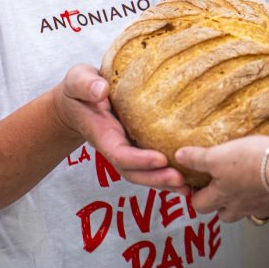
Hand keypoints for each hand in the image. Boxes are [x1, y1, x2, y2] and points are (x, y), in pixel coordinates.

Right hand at [53, 64, 185, 192]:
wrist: (80, 101)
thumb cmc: (80, 89)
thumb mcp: (78, 80)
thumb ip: (85, 85)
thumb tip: (101, 91)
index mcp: (104, 135)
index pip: (120, 154)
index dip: (139, 160)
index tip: (160, 159)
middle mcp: (117, 147)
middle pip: (135, 172)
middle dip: (156, 179)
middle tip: (180, 180)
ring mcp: (129, 150)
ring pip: (145, 174)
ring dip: (165, 183)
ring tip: (188, 187)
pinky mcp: (140, 147)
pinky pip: (154, 166)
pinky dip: (169, 176)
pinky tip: (190, 181)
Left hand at [175, 135, 268, 221]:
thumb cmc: (252, 163)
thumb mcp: (218, 155)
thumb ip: (198, 158)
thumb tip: (180, 156)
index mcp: (221, 196)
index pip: (199, 205)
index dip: (195, 196)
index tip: (195, 185)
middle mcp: (238, 206)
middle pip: (223, 214)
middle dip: (218, 204)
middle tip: (217, 188)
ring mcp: (258, 206)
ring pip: (244, 211)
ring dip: (241, 203)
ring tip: (242, 187)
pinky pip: (266, 205)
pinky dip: (264, 198)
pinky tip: (265, 186)